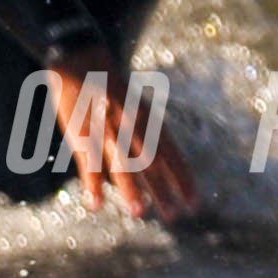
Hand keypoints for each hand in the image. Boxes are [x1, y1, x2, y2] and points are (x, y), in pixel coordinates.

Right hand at [44, 54, 197, 223]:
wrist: (82, 61)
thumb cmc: (113, 94)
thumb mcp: (137, 111)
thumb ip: (147, 140)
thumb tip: (162, 171)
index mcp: (149, 121)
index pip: (173, 154)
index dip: (184, 179)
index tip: (195, 203)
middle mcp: (133, 126)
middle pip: (152, 163)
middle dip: (163, 190)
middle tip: (174, 216)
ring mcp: (108, 130)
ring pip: (122, 163)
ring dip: (131, 189)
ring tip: (140, 213)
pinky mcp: (82, 133)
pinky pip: (88, 162)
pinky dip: (92, 184)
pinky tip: (96, 205)